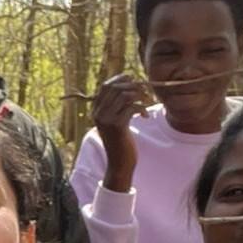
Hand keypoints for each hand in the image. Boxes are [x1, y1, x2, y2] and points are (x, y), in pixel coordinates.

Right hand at [90, 73, 147, 192]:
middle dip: (133, 86)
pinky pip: (131, 107)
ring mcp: (106, 119)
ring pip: (124, 95)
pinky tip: (145, 117)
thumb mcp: (115, 121)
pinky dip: (142, 109)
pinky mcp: (117, 126)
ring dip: (140, 96)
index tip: (134, 81)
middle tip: (145, 93)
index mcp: (96, 110)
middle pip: (116, 88)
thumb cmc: (121, 141)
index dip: (120, 79)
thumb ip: (117, 106)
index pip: (106, 85)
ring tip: (147, 103)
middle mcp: (98, 113)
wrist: (119, 163)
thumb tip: (130, 85)